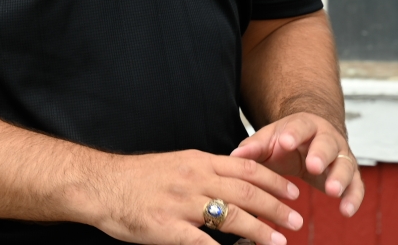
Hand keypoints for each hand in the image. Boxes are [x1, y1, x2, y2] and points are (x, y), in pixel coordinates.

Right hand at [86, 149, 304, 244]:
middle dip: (276, 206)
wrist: (101, 184)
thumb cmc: (138, 177)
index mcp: (198, 161)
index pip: (246, 168)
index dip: (273, 180)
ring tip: (279, 241)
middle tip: (296, 219)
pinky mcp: (167, 228)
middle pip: (246, 192)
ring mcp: (181, 203)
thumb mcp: (176, 163)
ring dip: (261, 230)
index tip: (293, 191)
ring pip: (232, 216)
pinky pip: (203, 242)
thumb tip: (234, 181)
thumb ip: (205, 171)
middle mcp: (194, 178)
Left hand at [230, 113, 364, 216]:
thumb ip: (254, 147)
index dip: (293, 134)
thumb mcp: (269, 140)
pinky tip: (346, 211)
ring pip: (345, 164)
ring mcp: (340, 155)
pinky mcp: (349, 174)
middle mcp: (327, 137)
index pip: (300, 127)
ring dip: (340, 177)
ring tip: (332, 192)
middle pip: (327, 144)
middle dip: (320, 155)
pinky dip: (353, 197)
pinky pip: (356, 185)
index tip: (285, 142)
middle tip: (313, 166)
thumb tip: (234, 156)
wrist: (313, 136)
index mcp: (304, 126)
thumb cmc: (287, 140)